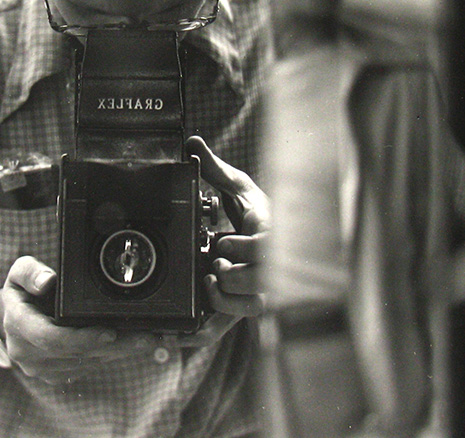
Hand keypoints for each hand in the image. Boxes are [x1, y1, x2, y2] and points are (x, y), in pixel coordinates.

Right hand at [0, 255, 158, 383]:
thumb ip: (30, 272)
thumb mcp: (19, 272)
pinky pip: (87, 368)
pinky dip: (111, 356)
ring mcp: (41, 368)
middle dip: (114, 347)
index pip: (51, 338)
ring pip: (87, 363)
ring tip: (147, 339)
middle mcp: (27, 353)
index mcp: (17, 326)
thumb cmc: (22, 292)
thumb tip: (47, 281)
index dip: (82, 338)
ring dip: (118, 353)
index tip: (109, 333)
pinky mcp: (56, 374)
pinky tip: (131, 345)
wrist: (17, 317)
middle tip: (145, 337)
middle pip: (77, 354)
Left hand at [186, 135, 268, 318]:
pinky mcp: (245, 303)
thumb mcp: (236, 186)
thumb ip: (215, 169)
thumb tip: (193, 143)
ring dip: (228, 299)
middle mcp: (270, 265)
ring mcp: (260, 287)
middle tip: (215, 264)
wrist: (263, 237)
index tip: (221, 242)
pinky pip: (236, 320)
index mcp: (271, 234)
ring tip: (210, 281)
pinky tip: (200, 305)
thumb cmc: (254, 211)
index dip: (245, 250)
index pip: (269, 249)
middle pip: (265, 284)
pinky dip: (215, 319)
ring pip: (254, 307)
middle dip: (236, 277)